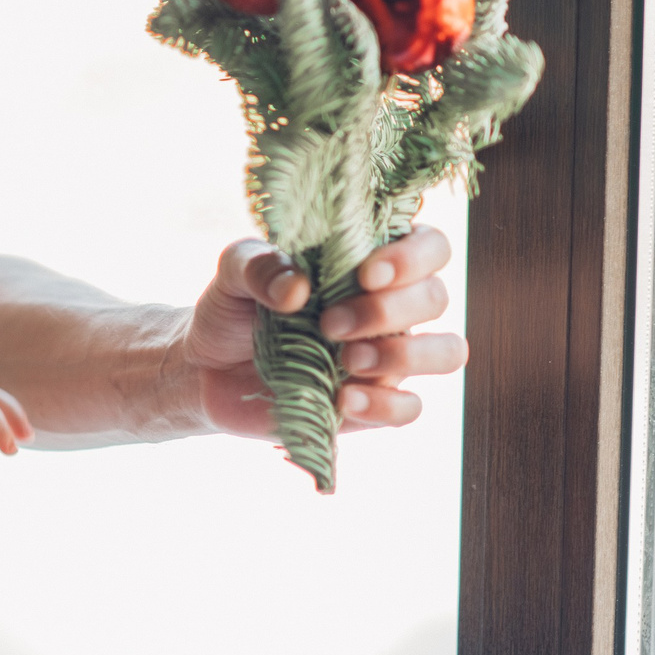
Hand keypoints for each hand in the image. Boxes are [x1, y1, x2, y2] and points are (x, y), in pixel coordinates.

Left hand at [183, 228, 465, 435]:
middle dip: (388, 310)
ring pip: (447, 351)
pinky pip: (410, 408)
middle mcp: (390, 307)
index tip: (366, 274)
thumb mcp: (233, 274)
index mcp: (369, 262)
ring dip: (403, 355)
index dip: (413, 257)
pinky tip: (342, 398)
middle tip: (328, 323)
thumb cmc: (232, 308)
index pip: (430, 246)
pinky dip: (385, 405)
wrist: (207, 370)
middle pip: (436, 297)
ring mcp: (387, 357)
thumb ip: (258, 266)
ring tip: (346, 360)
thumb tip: (297, 288)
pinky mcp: (373, 405)